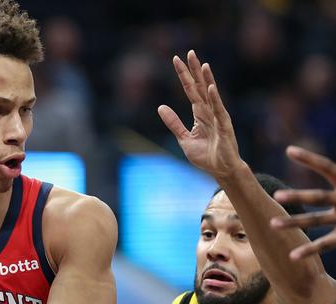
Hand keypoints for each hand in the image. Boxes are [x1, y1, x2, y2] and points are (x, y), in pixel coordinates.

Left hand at [158, 50, 242, 179]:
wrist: (221, 170)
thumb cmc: (206, 155)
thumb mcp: (183, 139)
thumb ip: (173, 123)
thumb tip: (160, 107)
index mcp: (200, 113)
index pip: (191, 90)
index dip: (184, 75)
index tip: (176, 59)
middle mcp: (209, 111)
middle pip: (200, 87)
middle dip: (195, 70)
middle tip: (189, 53)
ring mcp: (218, 117)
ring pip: (210, 95)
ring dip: (207, 80)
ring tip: (202, 64)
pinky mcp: (224, 126)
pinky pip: (218, 110)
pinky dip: (214, 99)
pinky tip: (210, 87)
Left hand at [271, 146, 335, 258]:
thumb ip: (334, 176)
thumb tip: (300, 152)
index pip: (327, 167)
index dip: (309, 159)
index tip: (289, 150)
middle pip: (319, 197)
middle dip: (298, 197)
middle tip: (276, 195)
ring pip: (316, 220)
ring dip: (294, 222)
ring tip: (271, 224)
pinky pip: (325, 244)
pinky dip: (309, 249)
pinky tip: (292, 256)